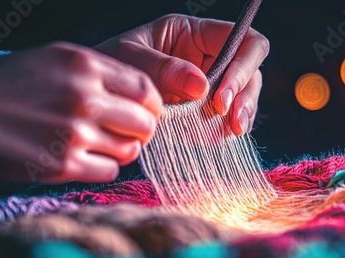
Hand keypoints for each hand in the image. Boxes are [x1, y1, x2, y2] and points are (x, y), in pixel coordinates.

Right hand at [0, 42, 161, 182]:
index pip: (146, 89)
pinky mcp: (63, 164)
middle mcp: (85, 98)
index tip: (149, 112)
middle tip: (131, 132)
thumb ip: (100, 72)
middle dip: (144, 130)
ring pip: (131, 150)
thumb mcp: (57, 59)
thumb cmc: (11, 83)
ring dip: (125, 149)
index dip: (154, 104)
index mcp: (85, 65)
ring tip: (105, 144)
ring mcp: (75, 133)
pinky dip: (105, 166)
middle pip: (145, 123)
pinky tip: (88, 158)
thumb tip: (140, 95)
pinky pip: (110, 171)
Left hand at [94, 13, 269, 135]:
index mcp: (196, 34)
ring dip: (241, 115)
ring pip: (243, 96)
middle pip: (251, 71)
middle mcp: (208, 57)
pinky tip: (215, 137)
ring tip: (229, 131)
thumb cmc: (108, 63)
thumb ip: (164, 69)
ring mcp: (208, 83)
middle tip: (230, 121)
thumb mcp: (130, 58)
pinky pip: (226, 117)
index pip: (244, 41)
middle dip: (244, 96)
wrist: (94, 91)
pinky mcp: (202, 107)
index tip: (222, 97)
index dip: (243, 67)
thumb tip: (202, 87)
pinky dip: (225, 129)